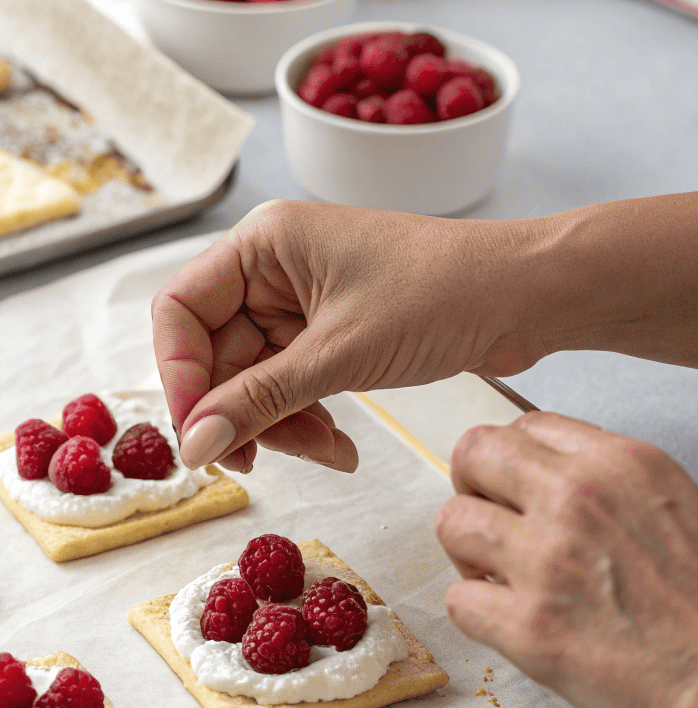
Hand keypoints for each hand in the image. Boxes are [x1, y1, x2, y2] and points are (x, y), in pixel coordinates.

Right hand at [152, 199, 546, 472]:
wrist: (528, 296)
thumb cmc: (445, 293)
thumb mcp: (339, 353)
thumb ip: (258, 401)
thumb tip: (194, 447)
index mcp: (263, 245)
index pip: (180, 312)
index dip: (179, 376)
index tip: (197, 434)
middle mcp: (271, 270)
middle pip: (215, 355)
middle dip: (239, 413)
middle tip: (255, 462)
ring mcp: (298, 305)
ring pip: (253, 381)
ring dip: (279, 425)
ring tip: (325, 451)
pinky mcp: (326, 335)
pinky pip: (289, 388)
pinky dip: (305, 420)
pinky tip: (339, 445)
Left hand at [436, 411, 697, 707]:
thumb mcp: (675, 506)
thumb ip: (607, 481)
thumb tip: (545, 477)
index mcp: (621, 465)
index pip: (525, 427)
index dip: (511, 461)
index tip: (514, 488)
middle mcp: (577, 500)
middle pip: (474, 454)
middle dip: (471, 486)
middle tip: (488, 520)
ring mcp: (547, 561)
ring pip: (451, 521)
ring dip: (466, 550)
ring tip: (496, 574)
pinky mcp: (528, 626)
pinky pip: (458, 600)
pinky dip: (476, 613)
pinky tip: (509, 620)